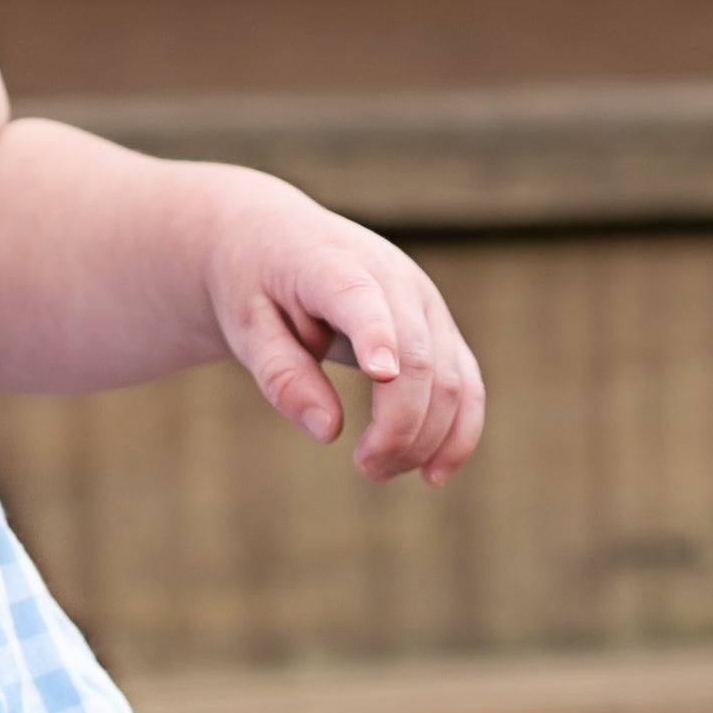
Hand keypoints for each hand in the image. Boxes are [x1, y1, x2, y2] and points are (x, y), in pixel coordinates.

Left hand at [207, 179, 485, 484]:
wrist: (278, 239)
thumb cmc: (255, 285)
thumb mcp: (245, 326)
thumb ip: (281, 375)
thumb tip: (329, 432)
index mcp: (333, 263)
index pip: (361, 298)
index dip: (376, 335)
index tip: (379, 375)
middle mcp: (394, 277)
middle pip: (418, 359)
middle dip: (399, 426)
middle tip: (364, 468)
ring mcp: (425, 301)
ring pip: (453, 378)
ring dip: (427, 438)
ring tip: (379, 472)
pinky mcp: (439, 327)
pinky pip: (467, 382)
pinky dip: (459, 430)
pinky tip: (435, 473)